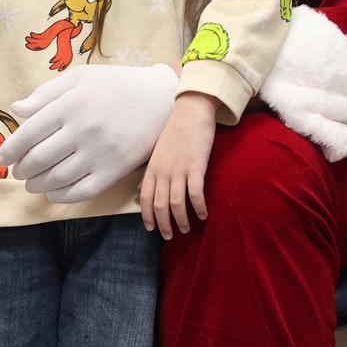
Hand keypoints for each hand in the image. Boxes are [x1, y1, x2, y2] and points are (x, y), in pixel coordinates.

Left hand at [0, 64, 178, 203]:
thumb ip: (47, 92)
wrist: (161, 99)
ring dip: (37, 185)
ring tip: (32, 183)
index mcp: (71, 104)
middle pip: (39, 159)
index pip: (28, 134)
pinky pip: (81, 191)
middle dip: (22, 170)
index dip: (10, 150)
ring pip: (57, 178)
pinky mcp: (115, 169)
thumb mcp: (81, 77)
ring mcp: (100, 152)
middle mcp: (83, 129)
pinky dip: (61, 196)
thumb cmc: (117, 85)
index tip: (3, 158)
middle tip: (18, 172)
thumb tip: (17, 110)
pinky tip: (53, 193)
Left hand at [141, 93, 217, 238]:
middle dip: (163, 225)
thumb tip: (144, 188)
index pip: (145, 199)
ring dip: (181, 220)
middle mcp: (163, 172)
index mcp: (153, 168)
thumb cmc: (176, 130)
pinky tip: (203, 215)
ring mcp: (179, 170)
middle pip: (159, 206)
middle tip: (169, 235)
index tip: (152, 229)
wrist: (191, 111)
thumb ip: (152, 171)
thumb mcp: (158, 151)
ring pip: (176, 204)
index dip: (147, 217)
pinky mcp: (196, 167)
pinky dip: (199, 208)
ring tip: (186, 228)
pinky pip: (196, 194)